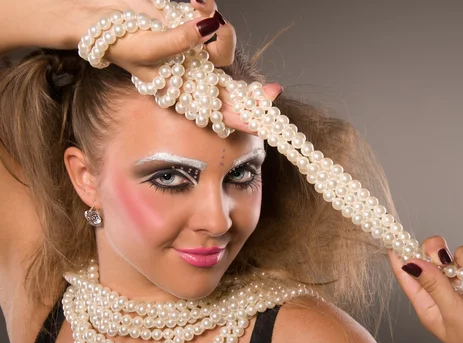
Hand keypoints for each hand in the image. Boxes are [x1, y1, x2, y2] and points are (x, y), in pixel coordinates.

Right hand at [73, 0, 282, 135]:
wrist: (99, 18)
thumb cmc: (118, 41)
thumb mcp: (147, 48)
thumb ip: (178, 41)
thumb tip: (207, 29)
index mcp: (181, 90)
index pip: (215, 110)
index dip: (242, 116)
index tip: (264, 120)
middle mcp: (192, 73)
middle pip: (230, 88)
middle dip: (253, 93)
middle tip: (273, 91)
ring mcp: (194, 50)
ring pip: (224, 47)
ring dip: (223, 31)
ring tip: (204, 13)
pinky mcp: (191, 26)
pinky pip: (210, 20)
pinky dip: (207, 8)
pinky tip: (196, 0)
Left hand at [389, 236, 462, 342]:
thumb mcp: (454, 315)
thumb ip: (435, 285)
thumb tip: (410, 261)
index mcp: (428, 301)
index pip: (407, 270)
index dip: (400, 250)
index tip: (394, 233)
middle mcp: (446, 289)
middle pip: (436, 252)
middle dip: (445, 253)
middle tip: (449, 263)